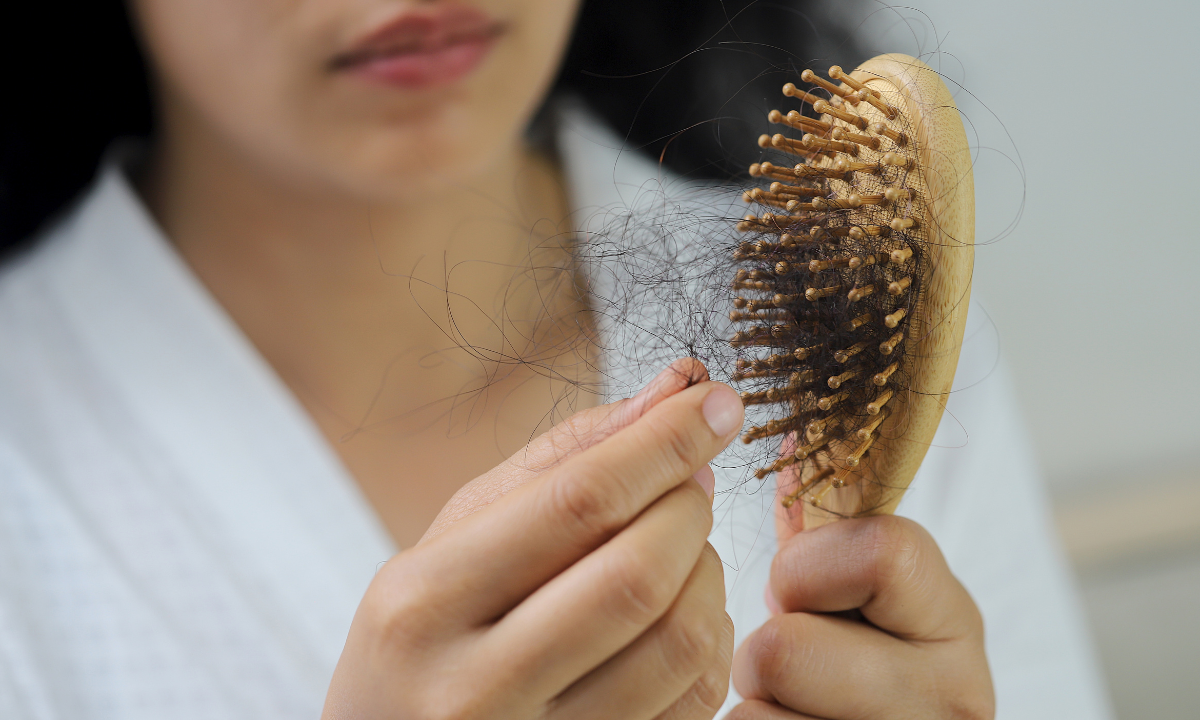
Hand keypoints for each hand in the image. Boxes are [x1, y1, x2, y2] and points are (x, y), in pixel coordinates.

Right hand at [322, 359, 742, 719]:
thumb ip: (560, 459)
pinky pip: (696, 701)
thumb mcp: (459, 535)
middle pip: (638, 574)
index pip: (576, 502)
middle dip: (689, 507)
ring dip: (708, 571)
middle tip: (691, 483)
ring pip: (680, 642)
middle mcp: (470, 690)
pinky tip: (681, 611)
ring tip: (682, 548)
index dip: (664, 443)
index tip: (717, 402)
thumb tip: (673, 390)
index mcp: (423, 604)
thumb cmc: (428, 630)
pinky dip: (713, 637)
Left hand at [729, 514, 994, 719]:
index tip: (801, 590)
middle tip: (789, 669)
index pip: (879, 553)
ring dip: (752, 708)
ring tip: (791, 709)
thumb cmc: (849, 663)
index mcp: (954, 620)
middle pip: (787, 649)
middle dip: (762, 654)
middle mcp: (956, 697)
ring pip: (757, 715)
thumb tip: (788, 437)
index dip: (807, 569)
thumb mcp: (854, 589)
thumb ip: (825, 520)